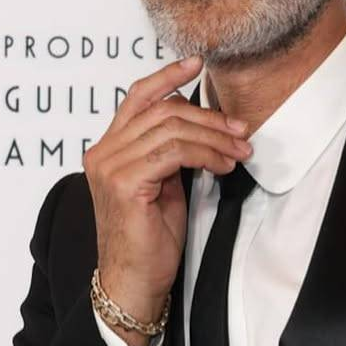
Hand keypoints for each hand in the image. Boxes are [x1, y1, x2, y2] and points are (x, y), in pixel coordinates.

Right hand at [82, 55, 252, 340]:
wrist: (134, 281)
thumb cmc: (150, 240)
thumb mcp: (164, 186)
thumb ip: (171, 154)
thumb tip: (204, 127)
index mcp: (109, 149)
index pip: (137, 97)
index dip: (168, 77)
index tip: (198, 64)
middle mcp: (103, 152)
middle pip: (163, 111)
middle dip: (209, 117)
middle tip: (241, 131)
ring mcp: (110, 166)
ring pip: (171, 129)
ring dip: (214, 137)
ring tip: (240, 151)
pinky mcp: (124, 183)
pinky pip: (174, 152)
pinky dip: (205, 154)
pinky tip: (224, 166)